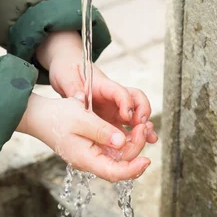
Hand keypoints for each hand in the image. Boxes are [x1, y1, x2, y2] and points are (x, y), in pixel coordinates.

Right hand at [16, 94, 150, 181]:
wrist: (40, 115)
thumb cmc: (57, 116)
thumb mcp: (81, 118)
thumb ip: (101, 131)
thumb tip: (122, 141)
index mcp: (86, 159)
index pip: (114, 173)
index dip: (133, 170)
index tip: (147, 159)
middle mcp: (91, 161)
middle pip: (120, 163)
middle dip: (136, 147)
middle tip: (144, 126)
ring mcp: (92, 155)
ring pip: (119, 156)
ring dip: (134, 143)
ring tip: (142, 125)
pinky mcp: (93, 147)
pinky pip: (113, 148)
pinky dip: (125, 139)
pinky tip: (132, 128)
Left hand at [36, 31, 157, 142]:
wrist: (66, 72)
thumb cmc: (67, 71)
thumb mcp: (66, 78)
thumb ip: (73, 89)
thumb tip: (79, 99)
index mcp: (102, 85)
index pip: (119, 91)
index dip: (126, 102)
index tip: (127, 116)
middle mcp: (112, 96)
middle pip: (136, 100)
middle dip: (142, 113)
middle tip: (142, 126)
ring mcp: (114, 108)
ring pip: (135, 115)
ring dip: (144, 126)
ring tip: (150, 138)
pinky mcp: (111, 119)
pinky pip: (126, 127)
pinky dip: (135, 136)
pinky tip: (143, 144)